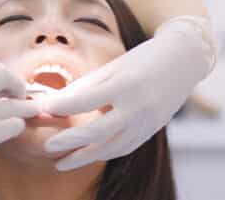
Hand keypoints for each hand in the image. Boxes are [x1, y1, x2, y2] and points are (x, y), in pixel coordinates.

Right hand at [0, 55, 39, 198]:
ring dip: (27, 107)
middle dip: (17, 84)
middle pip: (5, 75)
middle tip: (19, 95)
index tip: (4, 84)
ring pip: (17, 103)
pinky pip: (16, 124)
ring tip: (31, 110)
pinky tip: (11, 131)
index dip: (1, 72)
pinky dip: (17, 127)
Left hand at [42, 16, 214, 170]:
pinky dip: (103, 154)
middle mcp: (138, 106)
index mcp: (125, 84)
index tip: (42, 109)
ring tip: (60, 163)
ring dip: (84, 158)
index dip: (62, 106)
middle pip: (98, 130)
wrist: (183, 61)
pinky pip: (124, 148)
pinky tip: (85, 157)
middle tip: (48, 146)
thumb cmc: (140, 60)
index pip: (86, 100)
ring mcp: (147, 122)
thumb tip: (50, 105)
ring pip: (111, 147)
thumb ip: (82, 88)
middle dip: (70, 141)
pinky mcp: (151, 131)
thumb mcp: (110, 69)